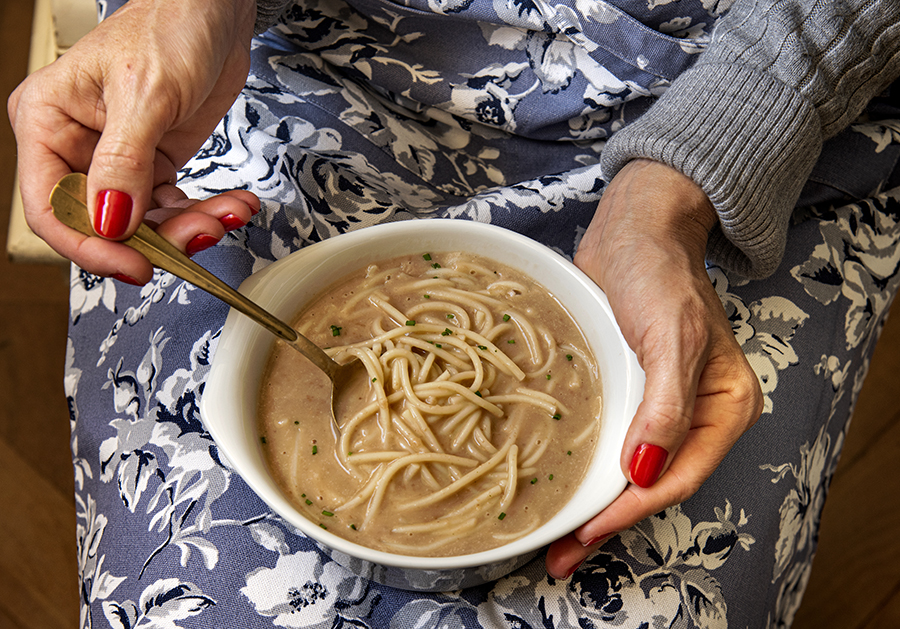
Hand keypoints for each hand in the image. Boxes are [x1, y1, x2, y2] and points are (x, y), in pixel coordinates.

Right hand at [7, 0, 258, 282]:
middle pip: (102, 224)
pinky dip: (206, 212)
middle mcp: (77, 147)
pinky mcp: (155, 165)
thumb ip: (124, 162)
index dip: (90, 246)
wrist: (213, 10)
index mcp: (48, 123)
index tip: (135, 266)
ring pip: (144, 223)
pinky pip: (174, 207)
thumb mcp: (145, 95)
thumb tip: (108, 222)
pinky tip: (234, 204)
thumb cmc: (169, 27)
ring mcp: (118, 160)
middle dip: (155, 238)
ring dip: (190, 228)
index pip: (50, 207)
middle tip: (201, 234)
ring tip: (228, 212)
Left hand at [545, 159, 763, 577]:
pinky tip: (561, 485)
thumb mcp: (670, 336)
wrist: (632, 229)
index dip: (635, 506)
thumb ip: (665, 405)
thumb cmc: (658, 272)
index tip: (591, 527)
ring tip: (556, 537)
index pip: (681, 474)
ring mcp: (659, 405)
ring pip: (629, 469)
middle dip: (612, 519)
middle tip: (565, 552)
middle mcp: (695, 413)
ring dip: (596, 502)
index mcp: (724, 404)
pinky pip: (609, 441)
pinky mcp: (627, 392)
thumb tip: (646, 471)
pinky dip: (587, 468)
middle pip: (655, 482)